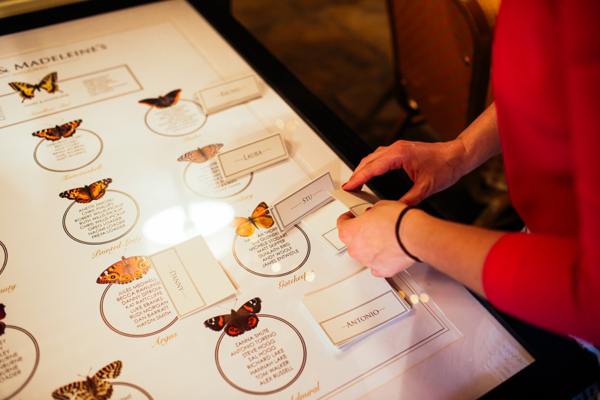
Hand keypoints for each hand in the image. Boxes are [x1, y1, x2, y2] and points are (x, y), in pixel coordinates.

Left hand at [337, 201, 414, 276]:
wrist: (414, 234)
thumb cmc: (397, 220)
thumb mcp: (380, 206)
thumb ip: (371, 213)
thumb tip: (374, 215)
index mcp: (349, 232)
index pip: (342, 223)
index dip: (348, 217)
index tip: (352, 216)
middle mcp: (355, 249)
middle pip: (353, 240)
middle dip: (361, 233)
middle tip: (374, 226)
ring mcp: (367, 261)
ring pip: (365, 254)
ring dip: (371, 247)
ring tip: (386, 238)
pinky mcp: (381, 270)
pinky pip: (377, 266)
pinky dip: (381, 260)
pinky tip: (388, 252)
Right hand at [342, 139, 467, 205]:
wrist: (459, 155)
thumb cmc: (446, 166)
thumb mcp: (426, 188)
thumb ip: (408, 200)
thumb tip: (394, 210)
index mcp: (400, 155)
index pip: (372, 168)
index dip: (358, 178)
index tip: (349, 187)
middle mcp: (397, 149)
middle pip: (368, 161)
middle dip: (356, 174)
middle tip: (348, 188)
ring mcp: (399, 148)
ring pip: (373, 157)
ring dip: (363, 168)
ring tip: (356, 182)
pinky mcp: (402, 150)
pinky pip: (380, 156)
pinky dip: (372, 165)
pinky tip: (371, 172)